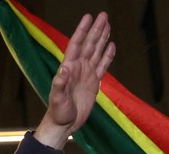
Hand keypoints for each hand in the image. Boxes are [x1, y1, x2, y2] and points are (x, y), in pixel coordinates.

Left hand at [35, 12, 115, 148]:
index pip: (76, 45)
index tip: (88, 18)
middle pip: (89, 45)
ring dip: (102, 38)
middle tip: (103, 15)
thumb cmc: (58, 112)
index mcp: (68, 69)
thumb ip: (60, 83)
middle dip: (96, 30)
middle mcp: (78, 68)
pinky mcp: (93, 83)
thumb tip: (64, 67)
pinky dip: (107, 56)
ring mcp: (86, 75)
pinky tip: (111, 46)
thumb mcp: (57, 98)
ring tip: (107, 24)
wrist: (64, 124)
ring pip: (96, 52)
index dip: (82, 31)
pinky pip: (102, 66)